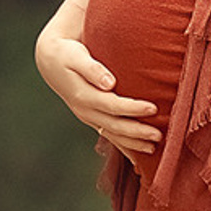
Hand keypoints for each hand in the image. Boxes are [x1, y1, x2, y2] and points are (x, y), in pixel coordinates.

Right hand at [35, 30, 161, 156]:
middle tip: (158, 135)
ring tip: (153, 149)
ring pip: (112, 135)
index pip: (112, 105)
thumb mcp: (76, 56)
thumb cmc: (67, 54)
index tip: (153, 108)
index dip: (133, 109)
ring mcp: (88, 117)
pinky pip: (109, 135)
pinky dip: (123, 146)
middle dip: (137, 133)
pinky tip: (137, 155)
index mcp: (83, 96)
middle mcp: (85, 111)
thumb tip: (109, 83)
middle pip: (114, 126)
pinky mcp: (92, 119)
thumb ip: (93, 69)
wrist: (51, 62)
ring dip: (132, 144)